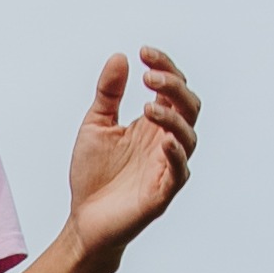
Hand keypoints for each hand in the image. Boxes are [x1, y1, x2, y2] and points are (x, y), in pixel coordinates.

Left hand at [56, 48, 199, 259]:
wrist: (84, 220)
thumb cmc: (94, 175)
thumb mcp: (96, 125)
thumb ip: (108, 94)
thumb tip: (120, 57)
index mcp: (153, 124)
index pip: (172, 89)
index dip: (164, 67)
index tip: (144, 53)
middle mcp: (165, 142)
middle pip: (188, 107)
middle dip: (174, 87)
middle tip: (149, 78)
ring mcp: (166, 167)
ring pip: (189, 137)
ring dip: (173, 118)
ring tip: (150, 107)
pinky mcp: (162, 193)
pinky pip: (179, 172)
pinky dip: (176, 154)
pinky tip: (163, 141)